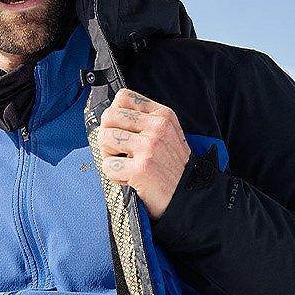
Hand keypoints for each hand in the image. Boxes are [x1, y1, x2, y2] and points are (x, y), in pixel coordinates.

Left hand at [98, 87, 190, 219]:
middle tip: (121, 152)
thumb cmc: (173, 168)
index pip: (123, 97)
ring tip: (126, 165)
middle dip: (108, 136)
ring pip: (104, 138)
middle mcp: (157, 127)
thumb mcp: (168, 134)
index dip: (116, 116)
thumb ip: (144, 121)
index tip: (123, 131)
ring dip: (109, 156)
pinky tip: (130, 179)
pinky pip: (108, 166)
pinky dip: (114, 176)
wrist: (190, 197)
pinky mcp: (141, 168)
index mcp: (163, 115)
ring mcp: (149, 147)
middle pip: (108, 116)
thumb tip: (110, 115)